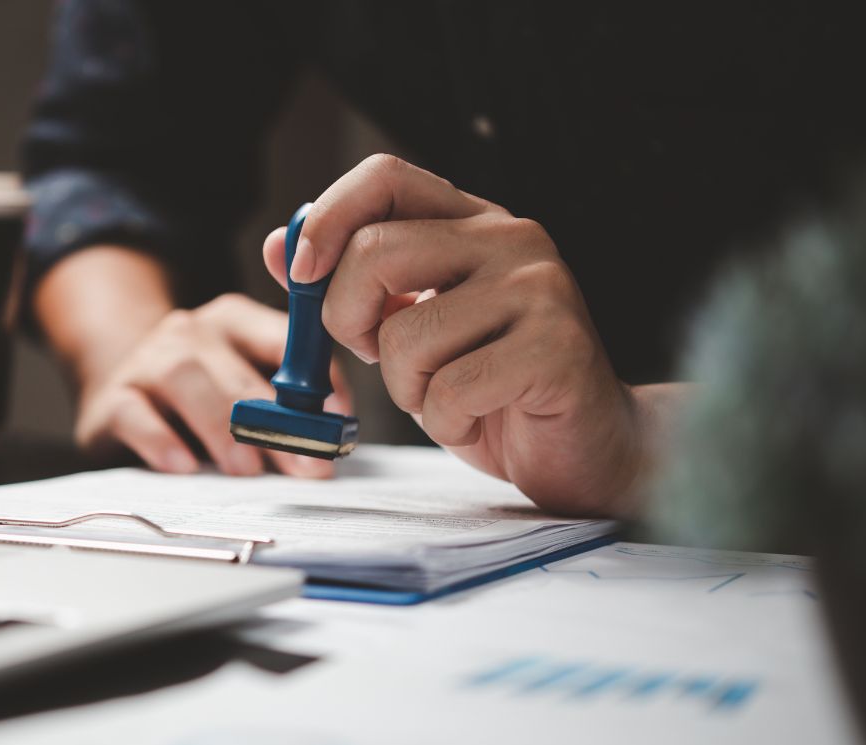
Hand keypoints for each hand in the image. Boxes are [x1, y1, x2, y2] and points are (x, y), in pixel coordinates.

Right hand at [75, 293, 350, 477]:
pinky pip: (134, 413)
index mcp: (234, 320)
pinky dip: (160, 439)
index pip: (286, 340)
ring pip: (185, 380)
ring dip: (222, 427)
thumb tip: (331, 440)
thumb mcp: (244, 386)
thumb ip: (286, 403)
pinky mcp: (112, 398)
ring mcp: (147, 361)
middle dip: (277, 422)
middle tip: (304, 464)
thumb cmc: (200, 395)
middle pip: (237, 371)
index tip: (339, 421)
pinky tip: (184, 466)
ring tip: (247, 470)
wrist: (117, 386)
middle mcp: (190, 332)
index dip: (317, 381)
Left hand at [263, 154, 645, 512]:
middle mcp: (512, 239)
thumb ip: (351, 284)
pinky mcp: (557, 349)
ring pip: (406, 333)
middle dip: (349, 320)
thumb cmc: (491, 387)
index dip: (326, 218)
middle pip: (376, 252)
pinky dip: (445, 421)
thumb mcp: (408, 327)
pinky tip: (479, 417)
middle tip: (378, 354)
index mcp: (472, 221)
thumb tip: (279, 247)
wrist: (586, 447)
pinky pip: (450, 389)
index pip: (384, 177)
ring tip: (449, 393)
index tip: (302, 272)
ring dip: (407, 387)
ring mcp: (541, 290)